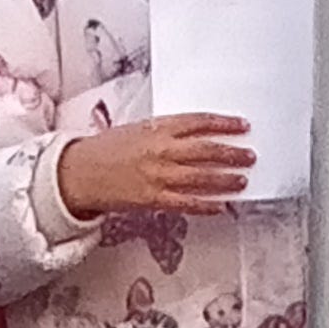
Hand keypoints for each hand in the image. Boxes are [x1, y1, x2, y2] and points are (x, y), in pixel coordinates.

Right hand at [61, 112, 255, 216]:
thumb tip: (196, 134)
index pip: (199, 122)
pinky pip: (187, 202)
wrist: (79, 172)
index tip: (242, 126)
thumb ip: (166, 131)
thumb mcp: (137, 129)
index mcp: (158, 128)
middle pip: (207, 150)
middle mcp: (162, 150)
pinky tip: (221, 205)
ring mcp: (158, 175)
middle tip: (250, 155)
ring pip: (202, 177)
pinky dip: (206, 204)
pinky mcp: (153, 198)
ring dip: (226, 179)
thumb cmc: (106, 149)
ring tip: (242, 179)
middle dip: (232, 153)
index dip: (224, 123)